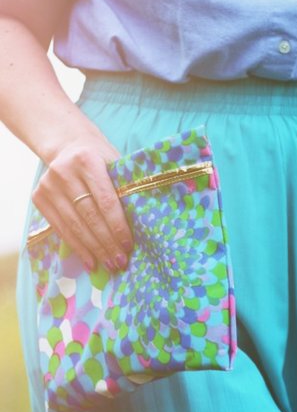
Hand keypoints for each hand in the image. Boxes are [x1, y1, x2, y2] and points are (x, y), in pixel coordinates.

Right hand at [32, 134, 133, 271]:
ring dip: (93, 249)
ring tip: (109, 265)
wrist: (66, 146)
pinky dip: (77, 247)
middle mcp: (64, 172)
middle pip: (89, 216)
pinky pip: (61, 228)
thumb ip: (125, 186)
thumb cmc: (100, 159)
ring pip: (74, 225)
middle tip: (120, 262)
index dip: (117, 225)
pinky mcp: (39, 197)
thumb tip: (143, 224)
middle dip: (107, 242)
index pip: (106, 200)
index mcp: (87, 160)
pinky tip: (90, 261)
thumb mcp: (114, 163)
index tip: (128, 245)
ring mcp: (48, 185)